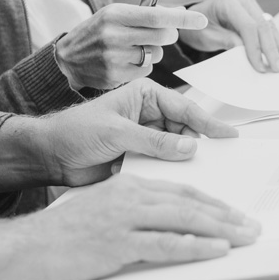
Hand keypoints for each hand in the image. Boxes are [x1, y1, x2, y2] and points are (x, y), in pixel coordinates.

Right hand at [16, 173, 260, 279]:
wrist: (29, 247)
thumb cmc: (65, 233)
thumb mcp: (105, 210)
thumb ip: (136, 211)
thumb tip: (169, 223)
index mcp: (130, 186)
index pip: (181, 191)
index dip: (212, 202)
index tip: (235, 213)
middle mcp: (132, 197)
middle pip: (190, 202)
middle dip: (227, 215)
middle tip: (252, 226)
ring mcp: (126, 219)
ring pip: (185, 219)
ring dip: (222, 229)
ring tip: (246, 238)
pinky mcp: (119, 243)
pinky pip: (167, 244)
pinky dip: (197, 246)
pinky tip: (217, 250)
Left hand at [41, 78, 237, 185]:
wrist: (50, 156)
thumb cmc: (75, 131)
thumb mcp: (116, 132)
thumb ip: (154, 141)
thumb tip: (189, 147)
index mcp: (145, 96)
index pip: (184, 109)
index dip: (208, 123)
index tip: (228, 136)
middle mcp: (149, 115)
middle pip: (185, 130)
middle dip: (199, 145)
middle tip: (218, 160)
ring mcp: (146, 138)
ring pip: (177, 150)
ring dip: (186, 162)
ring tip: (204, 173)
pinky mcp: (140, 159)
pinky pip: (164, 166)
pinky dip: (172, 174)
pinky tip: (182, 183)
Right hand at [55, 3, 207, 89]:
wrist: (67, 59)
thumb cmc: (97, 32)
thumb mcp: (114, 14)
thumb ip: (143, 14)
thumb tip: (178, 14)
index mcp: (115, 14)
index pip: (158, 16)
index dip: (184, 19)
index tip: (202, 20)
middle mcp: (114, 35)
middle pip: (162, 37)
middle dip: (169, 36)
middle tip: (164, 35)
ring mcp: (114, 58)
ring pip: (155, 56)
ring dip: (152, 52)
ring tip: (132, 49)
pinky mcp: (115, 76)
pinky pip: (146, 72)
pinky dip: (142, 67)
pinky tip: (126, 62)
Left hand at [177, 0, 278, 72]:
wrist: (192, 21)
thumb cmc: (197, 28)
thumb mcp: (208, 38)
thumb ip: (228, 42)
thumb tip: (248, 53)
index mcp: (228, 1)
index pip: (248, 26)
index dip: (256, 48)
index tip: (260, 67)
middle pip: (263, 25)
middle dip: (272, 49)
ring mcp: (250, 3)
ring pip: (270, 26)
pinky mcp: (255, 12)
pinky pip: (268, 28)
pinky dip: (276, 42)